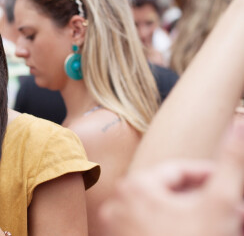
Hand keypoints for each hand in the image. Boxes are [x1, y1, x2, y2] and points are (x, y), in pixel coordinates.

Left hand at [100, 120, 243, 235]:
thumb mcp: (221, 202)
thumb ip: (231, 162)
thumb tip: (240, 123)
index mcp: (136, 186)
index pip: (179, 171)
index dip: (211, 176)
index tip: (232, 187)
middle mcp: (118, 203)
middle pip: (172, 194)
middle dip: (204, 200)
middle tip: (231, 211)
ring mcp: (116, 228)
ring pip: (163, 213)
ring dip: (193, 217)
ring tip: (219, 225)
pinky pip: (151, 229)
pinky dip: (176, 229)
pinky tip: (200, 232)